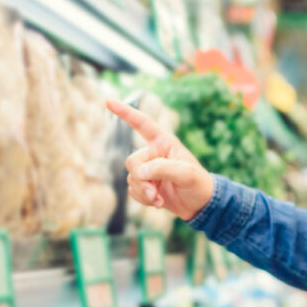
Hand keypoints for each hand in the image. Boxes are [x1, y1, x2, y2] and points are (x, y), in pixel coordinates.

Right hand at [106, 99, 213, 220]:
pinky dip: (143, 199)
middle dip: (142, 180)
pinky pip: (133, 191)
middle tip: (155, 193)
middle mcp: (153, 153)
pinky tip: (158, 202)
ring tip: (160, 200)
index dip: (125, 112)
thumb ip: (163, 169)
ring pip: (132, 179)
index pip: (142, 124)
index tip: (108, 101)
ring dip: (144, 192)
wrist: (199, 205)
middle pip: (132, 162)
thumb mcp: (186, 174)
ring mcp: (147, 169)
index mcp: (164, 142)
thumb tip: (140, 171)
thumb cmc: (198, 184)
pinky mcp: (144, 185)